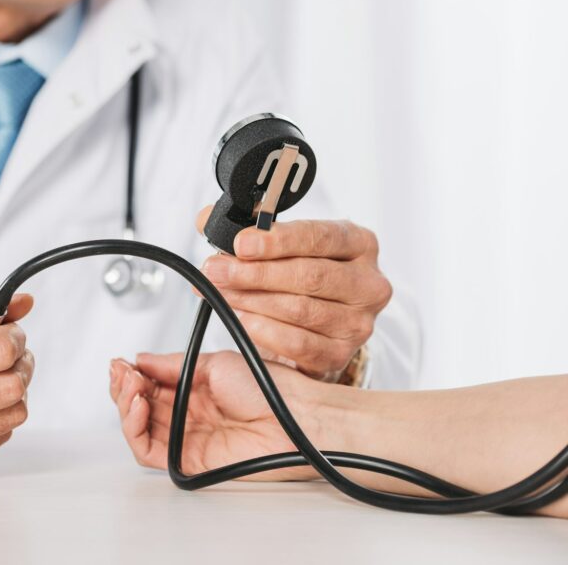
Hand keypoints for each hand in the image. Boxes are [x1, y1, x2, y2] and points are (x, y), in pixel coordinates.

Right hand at [109, 351, 325, 479]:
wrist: (295, 418)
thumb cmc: (270, 390)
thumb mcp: (214, 363)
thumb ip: (172, 365)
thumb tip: (141, 359)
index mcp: (194, 390)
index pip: (149, 385)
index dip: (131, 375)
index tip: (122, 362)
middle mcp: (187, 415)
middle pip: (138, 407)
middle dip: (123, 387)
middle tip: (124, 373)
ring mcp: (186, 438)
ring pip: (138, 429)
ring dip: (124, 406)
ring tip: (130, 387)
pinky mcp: (187, 460)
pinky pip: (148, 452)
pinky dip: (133, 430)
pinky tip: (137, 407)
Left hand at [196, 211, 391, 379]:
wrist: (318, 326)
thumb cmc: (301, 277)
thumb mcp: (282, 245)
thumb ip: (247, 228)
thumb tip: (207, 219)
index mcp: (359, 244)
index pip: (321, 236)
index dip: (278, 240)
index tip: (241, 243)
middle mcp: (367, 283)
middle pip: (309, 275)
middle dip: (254, 272)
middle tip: (217, 270)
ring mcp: (358, 322)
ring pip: (299, 309)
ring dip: (250, 300)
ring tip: (219, 292)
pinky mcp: (340, 354)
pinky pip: (298, 343)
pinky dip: (264, 330)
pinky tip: (241, 319)